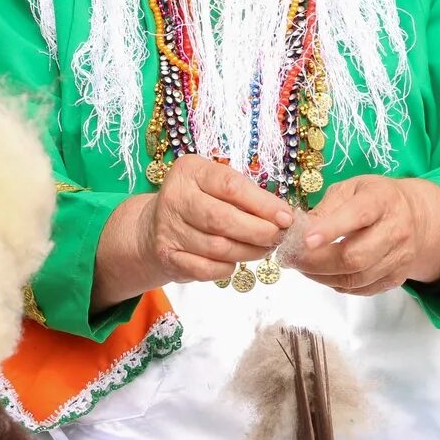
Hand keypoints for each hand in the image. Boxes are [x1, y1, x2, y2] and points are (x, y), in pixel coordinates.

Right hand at [93, 155, 292, 308]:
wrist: (153, 227)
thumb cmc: (197, 202)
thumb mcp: (215, 185)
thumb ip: (245, 195)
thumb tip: (283, 216)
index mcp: (190, 171)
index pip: (231, 186)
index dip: (263, 204)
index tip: (286, 217)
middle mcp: (175, 197)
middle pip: (223, 219)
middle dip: (258, 231)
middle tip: (278, 237)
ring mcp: (168, 228)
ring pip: (218, 247)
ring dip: (248, 252)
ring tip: (263, 249)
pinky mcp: (168, 256)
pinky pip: (205, 269)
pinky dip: (226, 268)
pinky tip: (235, 261)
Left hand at [292, 176, 439, 296]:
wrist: (416, 217)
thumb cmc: (375, 198)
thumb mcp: (351, 189)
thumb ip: (326, 207)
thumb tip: (297, 229)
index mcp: (382, 200)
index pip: (358, 216)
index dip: (330, 229)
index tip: (305, 239)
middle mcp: (396, 230)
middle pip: (355, 257)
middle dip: (317, 262)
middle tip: (291, 258)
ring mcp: (399, 257)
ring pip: (356, 278)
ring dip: (322, 277)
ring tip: (302, 266)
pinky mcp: (396, 278)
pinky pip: (361, 289)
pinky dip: (336, 285)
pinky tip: (323, 274)